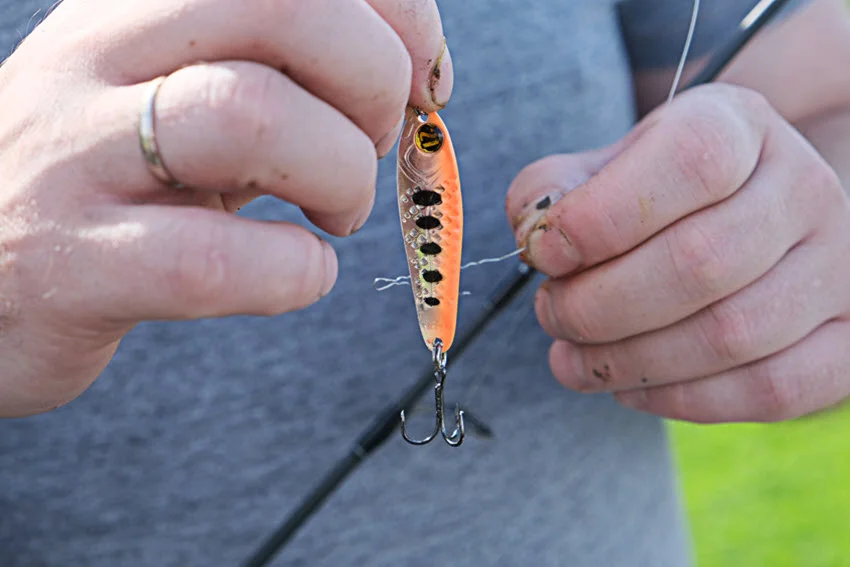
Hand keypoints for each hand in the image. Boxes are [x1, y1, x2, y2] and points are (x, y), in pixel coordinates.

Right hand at [0, 0, 451, 416]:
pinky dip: (293, 272)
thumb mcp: (179, 92)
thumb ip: (279, 71)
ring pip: (253, 115)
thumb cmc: (107, 181)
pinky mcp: (70, 265)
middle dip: (376, 81)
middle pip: (288, 3)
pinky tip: (298, 273)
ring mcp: (75, 158)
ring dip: (340, 173)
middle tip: (373, 144)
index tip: (426, 78)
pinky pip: (211, 259)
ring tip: (337, 211)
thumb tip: (413, 75)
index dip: (401, 12)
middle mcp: (100, 57)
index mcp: (141, 4)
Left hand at [506, 84, 849, 423]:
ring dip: (627, 361)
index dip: (601, 218)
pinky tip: (630, 387)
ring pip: (731, 336)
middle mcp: (804, 189)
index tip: (544, 252)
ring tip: (572, 358)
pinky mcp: (844, 338)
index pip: (689, 161)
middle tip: (552, 314)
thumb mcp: (606, 167)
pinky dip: (681, 400)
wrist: (743, 214)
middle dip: (598, 305)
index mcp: (740, 127)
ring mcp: (836, 267)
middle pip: (701, 262)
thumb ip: (556, 189)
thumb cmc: (657, 196)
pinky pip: (771, 389)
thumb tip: (534, 233)